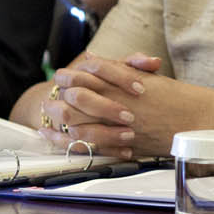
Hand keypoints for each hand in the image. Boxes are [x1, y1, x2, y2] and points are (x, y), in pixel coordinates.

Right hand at [15, 52, 160, 159]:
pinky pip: (75, 144)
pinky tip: (125, 151)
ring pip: (71, 120)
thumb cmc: (107, 86)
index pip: (96, 67)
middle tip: (131, 116)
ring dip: (102, 131)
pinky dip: (100, 149)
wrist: (78, 105)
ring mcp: (59, 112)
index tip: (141, 89)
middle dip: (106, 107)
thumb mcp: (120, 72)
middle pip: (80, 96)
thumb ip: (137, 65)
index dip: (119, 77)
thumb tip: (154, 62)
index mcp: (81, 70)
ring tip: (130, 135)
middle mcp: (67, 90)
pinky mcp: (61, 134)